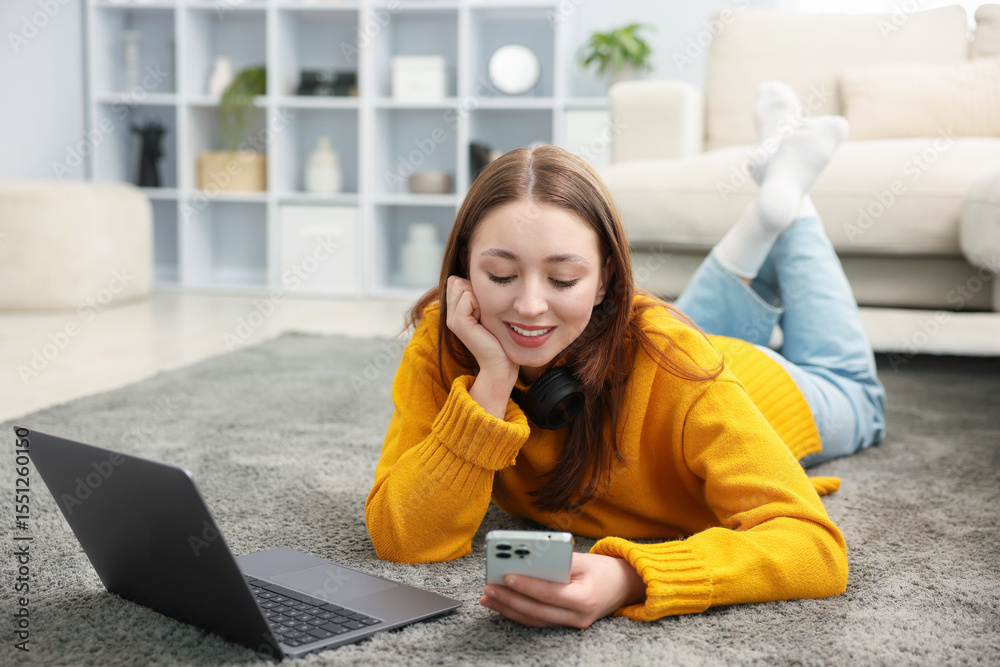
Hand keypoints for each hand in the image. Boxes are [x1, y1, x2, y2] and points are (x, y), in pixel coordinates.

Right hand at [445, 276, 517, 417]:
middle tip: (484, 312)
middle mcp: (449, 315)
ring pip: (460, 286)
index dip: (472, 287)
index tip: (483, 307)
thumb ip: (477, 296)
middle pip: (456, 281)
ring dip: (478, 296)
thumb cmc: (499, 337)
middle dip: (474, 289)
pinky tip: (484, 319)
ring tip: (484, 316)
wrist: (501, 362)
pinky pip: (467, 296)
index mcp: (455, 312)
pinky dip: (479, 303)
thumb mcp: (487, 312)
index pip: (455, 281)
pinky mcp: (459, 323)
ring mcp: (452, 319)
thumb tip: (475, 277)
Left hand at [479, 552, 645, 628]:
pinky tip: (502, 604)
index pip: (549, 594)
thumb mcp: (584, 560)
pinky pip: (537, 620)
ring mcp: (572, 624)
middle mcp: (578, 616)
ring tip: (488, 597)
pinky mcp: (565, 624)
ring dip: (508, 609)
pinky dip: (518, 612)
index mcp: (584, 599)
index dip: (526, 586)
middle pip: (536, 611)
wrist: (625, 586)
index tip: (506, 577)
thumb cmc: (604, 569)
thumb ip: (557, 561)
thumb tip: (527, 559)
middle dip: (509, 600)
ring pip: (534, 619)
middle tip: (488, 589)